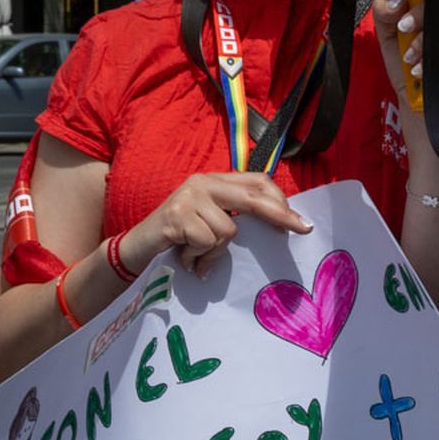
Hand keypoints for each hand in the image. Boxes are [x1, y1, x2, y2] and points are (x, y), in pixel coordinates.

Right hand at [124, 173, 311, 278]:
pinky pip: (208, 241)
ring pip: (228, 230)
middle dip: (280, 216)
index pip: (256, 182)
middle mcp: (203, 183)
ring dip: (215, 252)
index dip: (280, 201)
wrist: (136, 247)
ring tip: (196, 256)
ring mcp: (189, 197)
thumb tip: (278, 225)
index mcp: (214, 181)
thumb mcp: (209, 221)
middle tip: (302, 230)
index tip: (300, 223)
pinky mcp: (177, 215)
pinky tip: (186, 258)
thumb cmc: (178, 238)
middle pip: (252, 197)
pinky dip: (199, 257)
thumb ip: (234, 217)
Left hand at [372, 0, 438, 109]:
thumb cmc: (411, 67)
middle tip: (404, 27)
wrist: (420, 105)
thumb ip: (385, 14)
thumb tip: (396, 0)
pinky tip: (421, 70)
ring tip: (410, 57)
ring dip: (427, 41)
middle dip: (425, 12)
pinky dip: (438, 59)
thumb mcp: (390, 37)